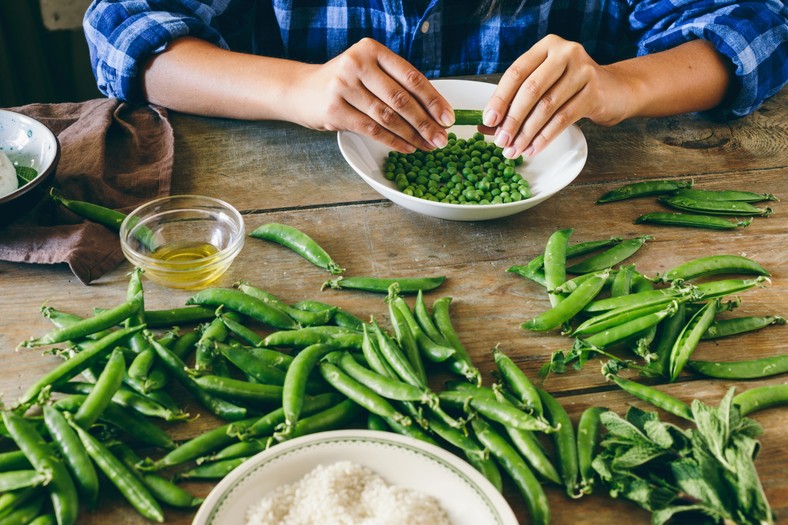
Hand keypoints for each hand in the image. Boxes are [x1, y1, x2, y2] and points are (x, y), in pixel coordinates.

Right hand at [289, 38, 454, 152]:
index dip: (433, 100)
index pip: (411, 77)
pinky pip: (371, 130)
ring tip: (427, 146)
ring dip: (412, 135)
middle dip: (426, 123)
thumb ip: (396, 83)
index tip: (448, 118)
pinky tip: (407, 148)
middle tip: (442, 139)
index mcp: (372, 50)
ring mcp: (343, 86)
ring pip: (387, 117)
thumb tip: (437, 111)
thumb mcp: (369, 72)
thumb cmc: (345, 83)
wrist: (301, 90)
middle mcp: (357, 63)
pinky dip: (393, 141)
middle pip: (401, 99)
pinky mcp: (334, 109)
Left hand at [481, 34, 630, 158]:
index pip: (516, 73)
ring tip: (515, 150)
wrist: (615, 90)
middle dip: (512, 119)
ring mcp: (582, 71)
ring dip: (527, 133)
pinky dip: (544, 137)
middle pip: (530, 89)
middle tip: (501, 141)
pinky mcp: (594, 92)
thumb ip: (517, 100)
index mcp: (546, 47)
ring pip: (546, 107)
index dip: (500, 98)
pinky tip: (533, 149)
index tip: (488, 121)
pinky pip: (563, 119)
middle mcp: (565, 53)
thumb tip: (488, 126)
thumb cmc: (571, 88)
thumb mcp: (545, 85)